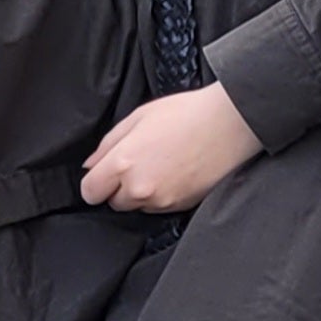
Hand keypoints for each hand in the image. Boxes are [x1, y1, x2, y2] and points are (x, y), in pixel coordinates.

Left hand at [81, 83, 262, 214]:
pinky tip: (175, 173)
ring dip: (142, 193)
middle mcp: (139, 188)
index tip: (104, 172)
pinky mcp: (182, 206)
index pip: (90, 192)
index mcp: (123, 163)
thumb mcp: (139, 117)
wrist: (229, 125)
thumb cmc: (186, 113)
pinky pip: (160, 208)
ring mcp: (162, 200)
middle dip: (120, 187)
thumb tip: (91, 165)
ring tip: (161, 165)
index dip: (95, 181)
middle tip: (140, 162)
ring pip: (138, 206)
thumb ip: (108, 143)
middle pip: (114, 202)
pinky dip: (162, 195)